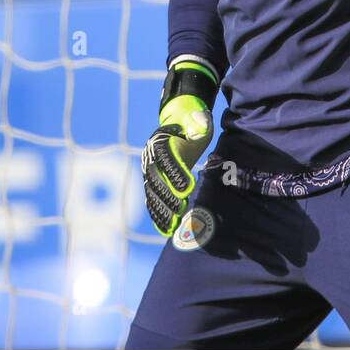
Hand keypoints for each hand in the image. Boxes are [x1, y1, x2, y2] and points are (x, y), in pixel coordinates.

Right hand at [141, 61, 215, 235]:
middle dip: (167, 196)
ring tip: (173, 226)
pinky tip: (167, 230)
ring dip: (161, 210)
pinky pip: (152, 200)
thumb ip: (199, 122)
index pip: (165, 158)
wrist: (178, 126)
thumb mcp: (198, 119)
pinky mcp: (152, 183)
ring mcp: (148, 171)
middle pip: (155, 179)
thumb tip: (201, 125)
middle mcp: (150, 157)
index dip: (175, 173)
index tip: (188, 188)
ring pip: (152, 193)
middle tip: (181, 210)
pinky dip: (158, 215)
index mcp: (160, 140)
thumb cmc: (191, 124)